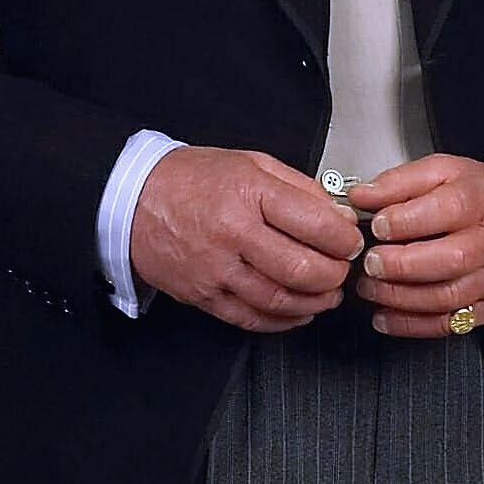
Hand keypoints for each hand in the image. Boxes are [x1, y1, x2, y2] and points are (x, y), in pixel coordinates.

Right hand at [129, 145, 361, 329]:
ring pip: (281, 300)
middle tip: (343, 269)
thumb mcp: (251, 163)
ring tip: (327, 292)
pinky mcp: (204, 296)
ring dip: (315, 302)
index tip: (351, 241)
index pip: (315, 224)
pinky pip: (253, 318)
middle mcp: (232, 234)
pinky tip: (300, 311)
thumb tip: (339, 217)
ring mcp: (216, 269)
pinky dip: (285, 320)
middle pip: (302, 269)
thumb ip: (299, 189)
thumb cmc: (192, 180)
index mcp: (248, 194)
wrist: (132, 201)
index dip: (344, 239)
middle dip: (334, 274)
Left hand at [350, 153, 483, 336]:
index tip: (378, 225)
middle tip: (372, 262)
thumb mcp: (448, 173)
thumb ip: (402, 182)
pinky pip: (451, 323)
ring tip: (371, 288)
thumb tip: (362, 196)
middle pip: (452, 259)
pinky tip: (386, 316)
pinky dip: (413, 325)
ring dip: (401, 297)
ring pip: (449, 297)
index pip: (449, 209)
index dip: (407, 220)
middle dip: (402, 265)